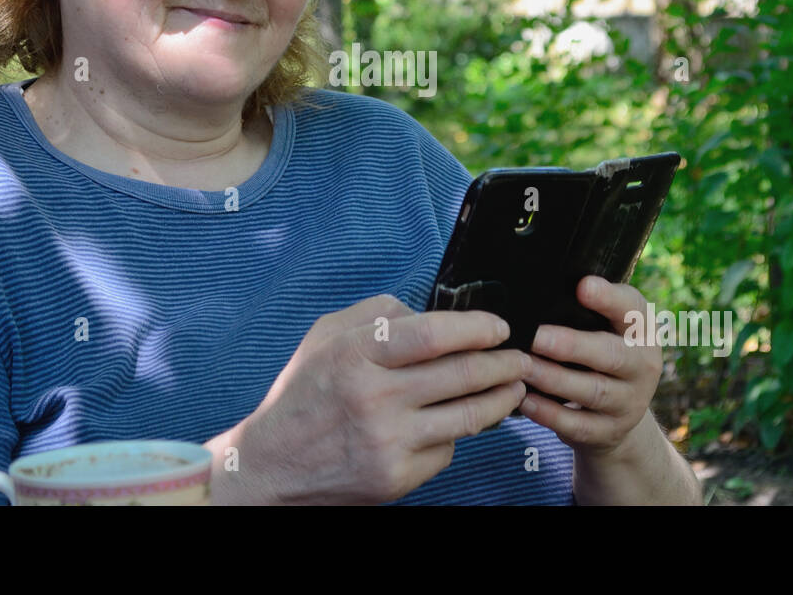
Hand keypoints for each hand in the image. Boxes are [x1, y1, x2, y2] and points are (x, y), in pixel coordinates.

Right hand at [210, 294, 530, 504]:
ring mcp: (387, 442)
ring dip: (502, 400)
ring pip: (469, 417)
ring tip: (514, 388)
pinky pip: (446, 450)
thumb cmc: (304, 392)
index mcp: (356, 353)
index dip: (478, 328)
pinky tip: (454, 423)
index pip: (435, 334)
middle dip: (505, 364)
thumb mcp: (328, 335)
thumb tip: (436, 315)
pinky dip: (455, 434)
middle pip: (464, 375)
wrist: (271, 465)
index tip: (499, 327)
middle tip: (521, 358)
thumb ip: (381, 314)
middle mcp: (374, 397)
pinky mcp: (396, 478)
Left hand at [517, 275, 661, 458]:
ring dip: (554, 379)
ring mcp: (629, 402)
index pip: (631, 309)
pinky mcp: (609, 431)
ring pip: (593, 391)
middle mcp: (642, 365)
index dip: (609, 298)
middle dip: (571, 345)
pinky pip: (578, 424)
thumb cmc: (602, 353)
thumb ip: (583, 309)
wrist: (621, 411)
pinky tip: (524, 400)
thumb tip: (538, 290)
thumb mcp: (607, 327)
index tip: (582, 286)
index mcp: (640, 330)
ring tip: (523, 366)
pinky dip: (549, 414)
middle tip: (536, 337)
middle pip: (611, 354)